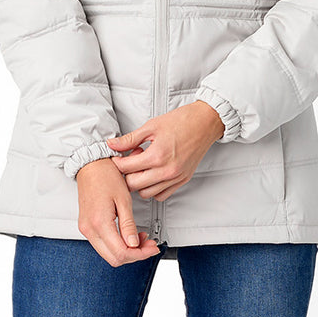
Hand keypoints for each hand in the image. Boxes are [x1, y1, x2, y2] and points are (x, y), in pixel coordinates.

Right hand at [75, 157, 161, 266]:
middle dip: (135, 255)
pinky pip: (103, 245)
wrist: (90, 165)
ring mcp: (86, 229)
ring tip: (141, 239)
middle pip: (114, 258)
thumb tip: (134, 244)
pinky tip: (129, 236)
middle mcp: (89, 229)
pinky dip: (118, 244)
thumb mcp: (123, 199)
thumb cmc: (105, 176)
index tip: (152, 247)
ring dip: (127, 251)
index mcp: (99, 222)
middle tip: (150, 245)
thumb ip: (128, 224)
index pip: (121, 252)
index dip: (140, 254)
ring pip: (108, 254)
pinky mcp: (87, 226)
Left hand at [105, 101, 224, 200]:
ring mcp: (176, 177)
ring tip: (143, 166)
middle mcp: (167, 170)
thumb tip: (112, 144)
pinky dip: (153, 188)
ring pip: (146, 193)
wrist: (205, 123)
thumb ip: (130, 139)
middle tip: (131, 160)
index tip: (117, 157)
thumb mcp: (151, 126)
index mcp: (157, 155)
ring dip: (140, 183)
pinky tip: (153, 174)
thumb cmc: (182, 121)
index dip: (117, 162)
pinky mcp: (182, 180)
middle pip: (133, 185)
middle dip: (127, 174)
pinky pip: (161, 195)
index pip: (126, 168)